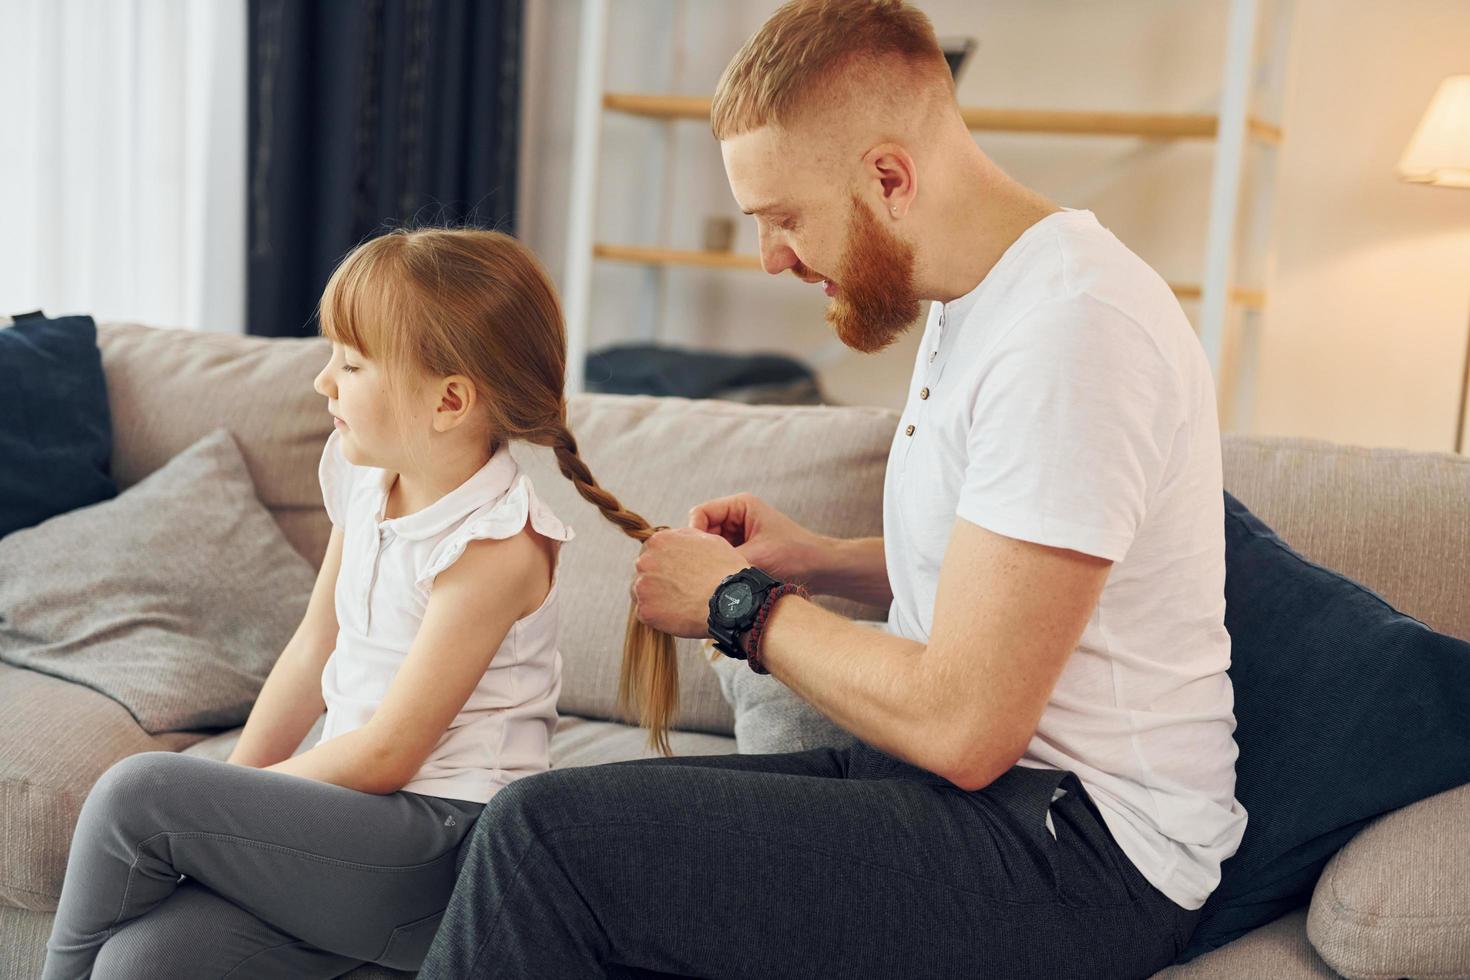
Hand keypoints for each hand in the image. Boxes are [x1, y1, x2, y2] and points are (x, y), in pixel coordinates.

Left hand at [631, 527, 747, 637]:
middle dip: (658, 579)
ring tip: (680, 603)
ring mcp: (642, 587)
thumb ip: (684, 538)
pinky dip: (658, 616)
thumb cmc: (724, 570)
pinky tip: (677, 614)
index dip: (666, 562)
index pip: (652, 550)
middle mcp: (645, 561)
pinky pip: (646, 613)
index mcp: (659, 541)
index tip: (677, 572)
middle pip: (645, 571)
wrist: (729, 600)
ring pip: (642, 592)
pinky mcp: (645, 611)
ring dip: (656, 597)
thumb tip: (675, 539)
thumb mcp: (708, 540)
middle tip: (679, 589)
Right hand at [689, 492, 824, 585]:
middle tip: (708, 572)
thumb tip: (694, 571)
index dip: (694, 535)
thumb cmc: (795, 557)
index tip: (699, 558)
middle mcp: (736, 515)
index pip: (699, 514)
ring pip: (710, 547)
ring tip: (722, 578)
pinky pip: (720, 557)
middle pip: (702, 531)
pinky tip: (727, 582)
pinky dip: (721, 568)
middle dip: (704, 551)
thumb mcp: (754, 558)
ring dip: (713, 562)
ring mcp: (739, 533)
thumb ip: (721, 561)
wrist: (822, 570)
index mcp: (740, 505)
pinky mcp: (743, 549)